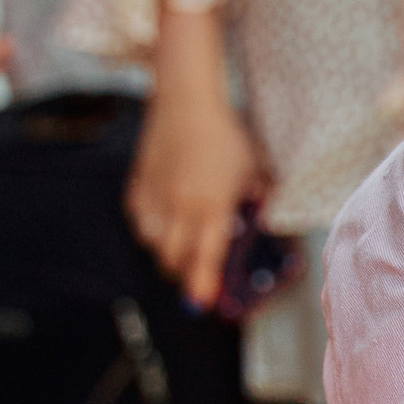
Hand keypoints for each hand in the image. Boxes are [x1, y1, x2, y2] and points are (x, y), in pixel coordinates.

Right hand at [128, 2, 263, 310]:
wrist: (186, 100)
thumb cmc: (226, 134)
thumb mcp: (253, 169)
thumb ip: (257, 198)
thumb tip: (265, 217)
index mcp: (210, 206)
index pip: (205, 255)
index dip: (202, 282)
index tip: (201, 303)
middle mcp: (179, 205)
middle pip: (173, 256)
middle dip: (183, 272)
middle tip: (195, 276)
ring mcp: (156, 194)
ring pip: (152, 241)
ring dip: (165, 252)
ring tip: (180, 252)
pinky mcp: (139, 181)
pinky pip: (138, 218)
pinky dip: (148, 229)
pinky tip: (160, 227)